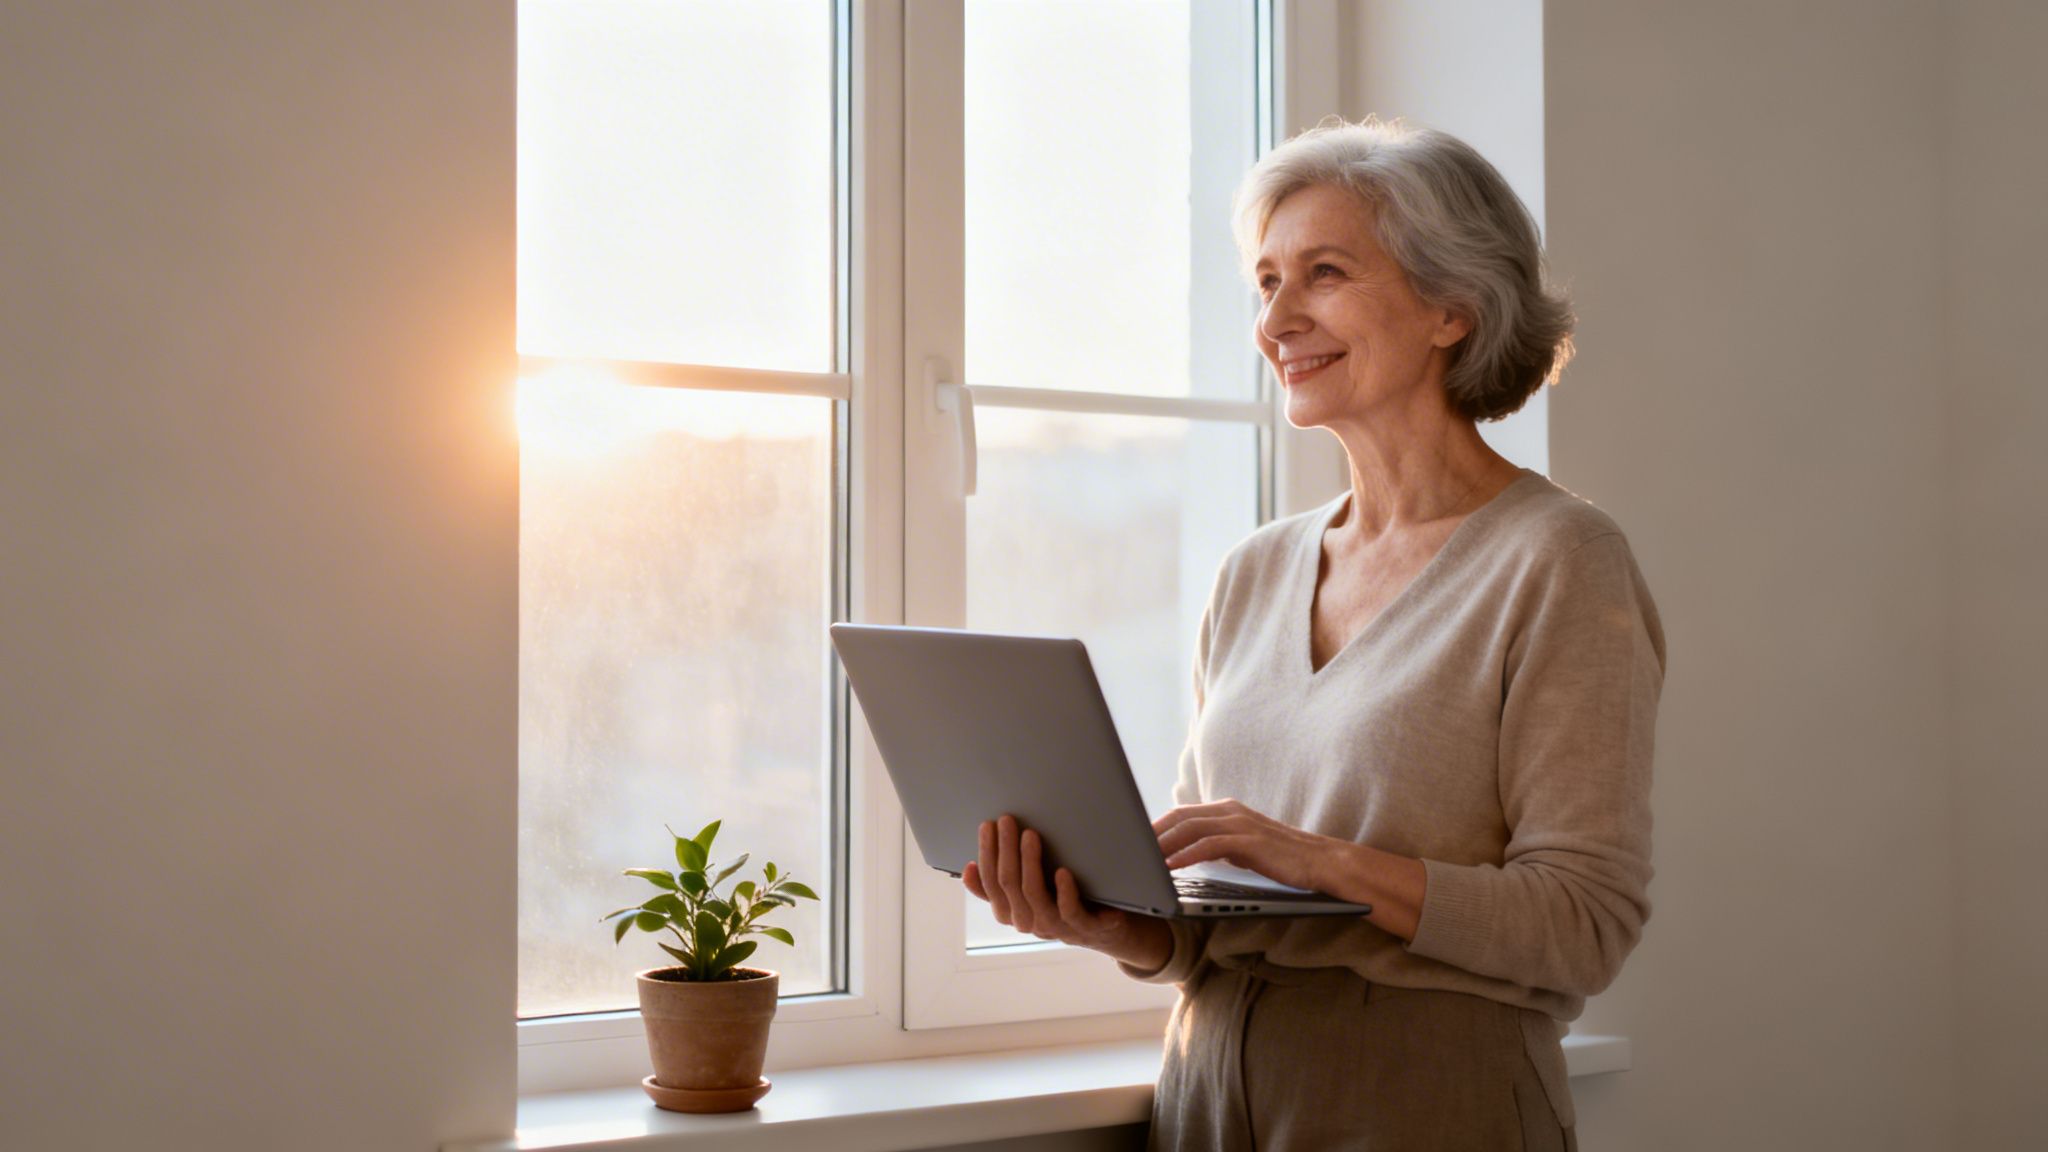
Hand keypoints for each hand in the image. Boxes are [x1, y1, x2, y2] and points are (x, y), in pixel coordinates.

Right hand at [962, 814, 1170, 970]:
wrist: (1115, 928)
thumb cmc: (1071, 900)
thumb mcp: (1036, 891)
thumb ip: (1007, 882)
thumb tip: (970, 868)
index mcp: (1015, 914)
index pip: (991, 884)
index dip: (986, 854)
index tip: (987, 825)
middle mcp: (1031, 923)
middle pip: (1008, 885)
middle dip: (1004, 849)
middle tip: (1006, 820)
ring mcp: (1059, 928)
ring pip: (1033, 895)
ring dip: (1029, 862)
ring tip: (1030, 834)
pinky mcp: (1087, 928)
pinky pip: (1069, 911)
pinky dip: (1064, 891)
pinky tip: (1063, 870)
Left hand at [1153, 797, 1350, 893]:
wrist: (1323, 863)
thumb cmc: (1282, 860)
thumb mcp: (1244, 848)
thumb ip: (1218, 845)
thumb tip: (1187, 854)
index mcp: (1227, 811)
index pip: (1181, 814)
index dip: (1155, 827)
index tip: (1135, 843)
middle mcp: (1230, 811)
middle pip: (1179, 817)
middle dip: (1151, 834)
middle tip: (1128, 851)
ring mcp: (1240, 823)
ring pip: (1189, 828)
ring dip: (1163, 845)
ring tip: (1142, 861)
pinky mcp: (1249, 841)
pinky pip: (1209, 846)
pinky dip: (1186, 855)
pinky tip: (1171, 868)